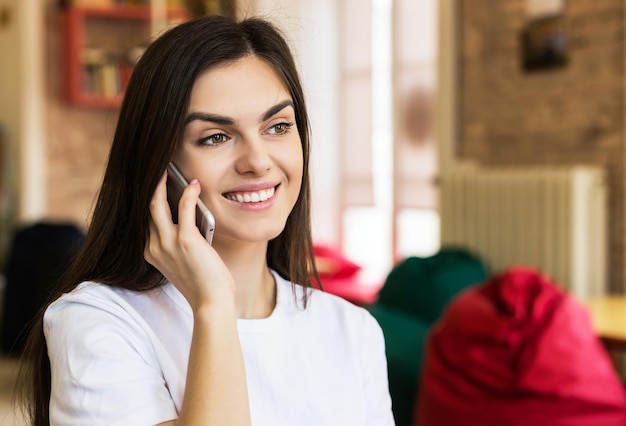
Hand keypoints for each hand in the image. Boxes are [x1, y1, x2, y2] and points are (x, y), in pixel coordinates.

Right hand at [144, 172, 234, 311]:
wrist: (211, 303)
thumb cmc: (204, 284)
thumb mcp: (186, 261)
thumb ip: (182, 242)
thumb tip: (190, 216)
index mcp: (152, 253)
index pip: (147, 220)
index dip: (150, 201)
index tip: (155, 186)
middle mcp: (154, 247)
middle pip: (146, 208)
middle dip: (150, 187)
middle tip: (157, 170)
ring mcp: (167, 243)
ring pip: (156, 204)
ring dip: (161, 183)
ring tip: (168, 169)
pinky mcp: (185, 240)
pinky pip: (184, 208)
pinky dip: (189, 193)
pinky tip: (194, 184)